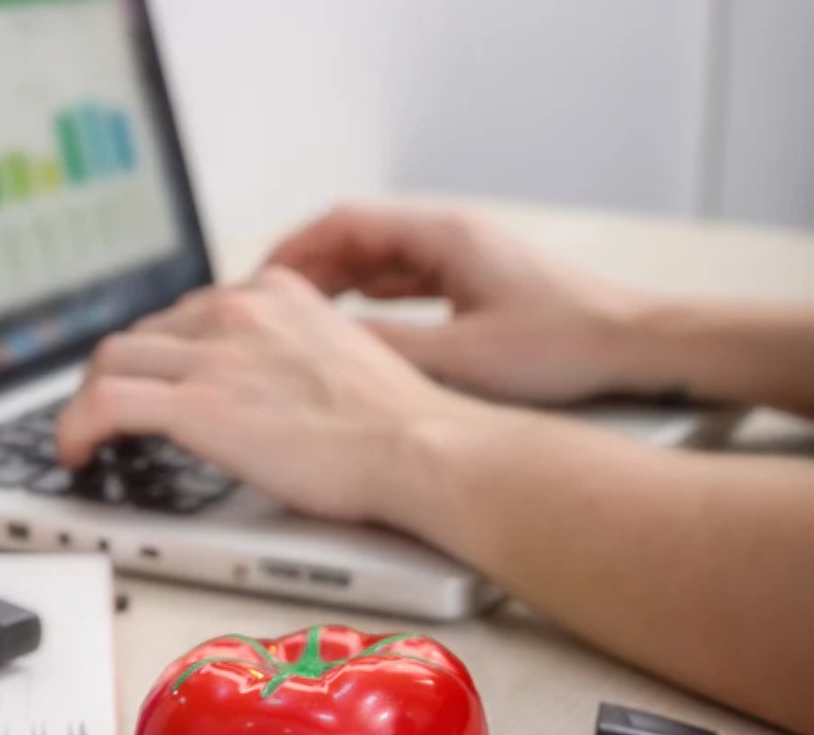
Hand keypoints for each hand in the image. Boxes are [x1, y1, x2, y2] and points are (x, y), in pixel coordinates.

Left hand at [56, 267, 474, 521]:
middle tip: (114, 411)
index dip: (160, 352)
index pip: (189, 312)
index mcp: (275, 294)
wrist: (419, 447)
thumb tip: (266, 387)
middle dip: (121, 373)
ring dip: (90, 399)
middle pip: (143, 333)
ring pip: (111, 360)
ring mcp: (214, 353)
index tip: (153, 378)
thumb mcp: (341, 356)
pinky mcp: (196, 404)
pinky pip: (103, 404)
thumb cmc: (396, 423)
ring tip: (88, 438)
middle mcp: (238, 310)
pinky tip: (77, 453)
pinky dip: (75, 428)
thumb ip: (293, 353)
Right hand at [266, 203, 644, 404]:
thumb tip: (326, 348)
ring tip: (295, 317)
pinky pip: (404, 284)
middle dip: (307, 268)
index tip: (259, 278)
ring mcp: (463, 260)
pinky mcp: (474, 286)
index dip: (294, 249)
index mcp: (443, 237)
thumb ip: (390, 348)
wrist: (631, 346)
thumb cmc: (562, 345)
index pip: (346, 223)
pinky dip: (370, 299)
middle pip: (357, 239)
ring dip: (337, 285)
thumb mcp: (462, 356)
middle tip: (266, 303)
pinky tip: (352, 328)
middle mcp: (450, 238)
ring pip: (380, 262)